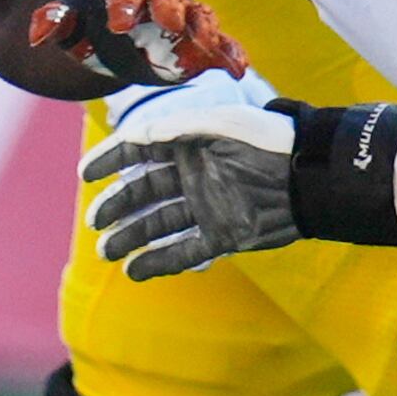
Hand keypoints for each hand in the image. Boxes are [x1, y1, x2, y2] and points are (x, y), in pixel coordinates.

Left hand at [31, 0, 244, 85]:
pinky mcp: (197, 44)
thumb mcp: (67, 18)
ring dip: (207, 31)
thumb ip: (54, 20)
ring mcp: (183, 21)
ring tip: (211, 48)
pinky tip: (237, 67)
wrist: (112, 29)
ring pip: (200, 17)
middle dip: (170, 8)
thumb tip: (37, 35)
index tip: (117, 24)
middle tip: (168, 23)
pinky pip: (220, 44)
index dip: (124, 2)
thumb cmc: (88, 20)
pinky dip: (230, 53)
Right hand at [78, 72, 298, 278]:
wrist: (310, 178)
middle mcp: (194, 176)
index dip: (111, 160)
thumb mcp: (223, 124)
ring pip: (158, 225)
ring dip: (130, 238)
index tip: (86, 174)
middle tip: (95, 224)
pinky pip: (185, 251)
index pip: (139, 151)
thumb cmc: (268, 141)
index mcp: (189, 145)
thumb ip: (178, 128)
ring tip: (106, 252)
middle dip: (116, 208)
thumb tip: (136, 137)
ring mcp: (208, 207)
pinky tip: (134, 271)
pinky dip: (159, 262)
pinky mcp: (224, 234)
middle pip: (143, 193)